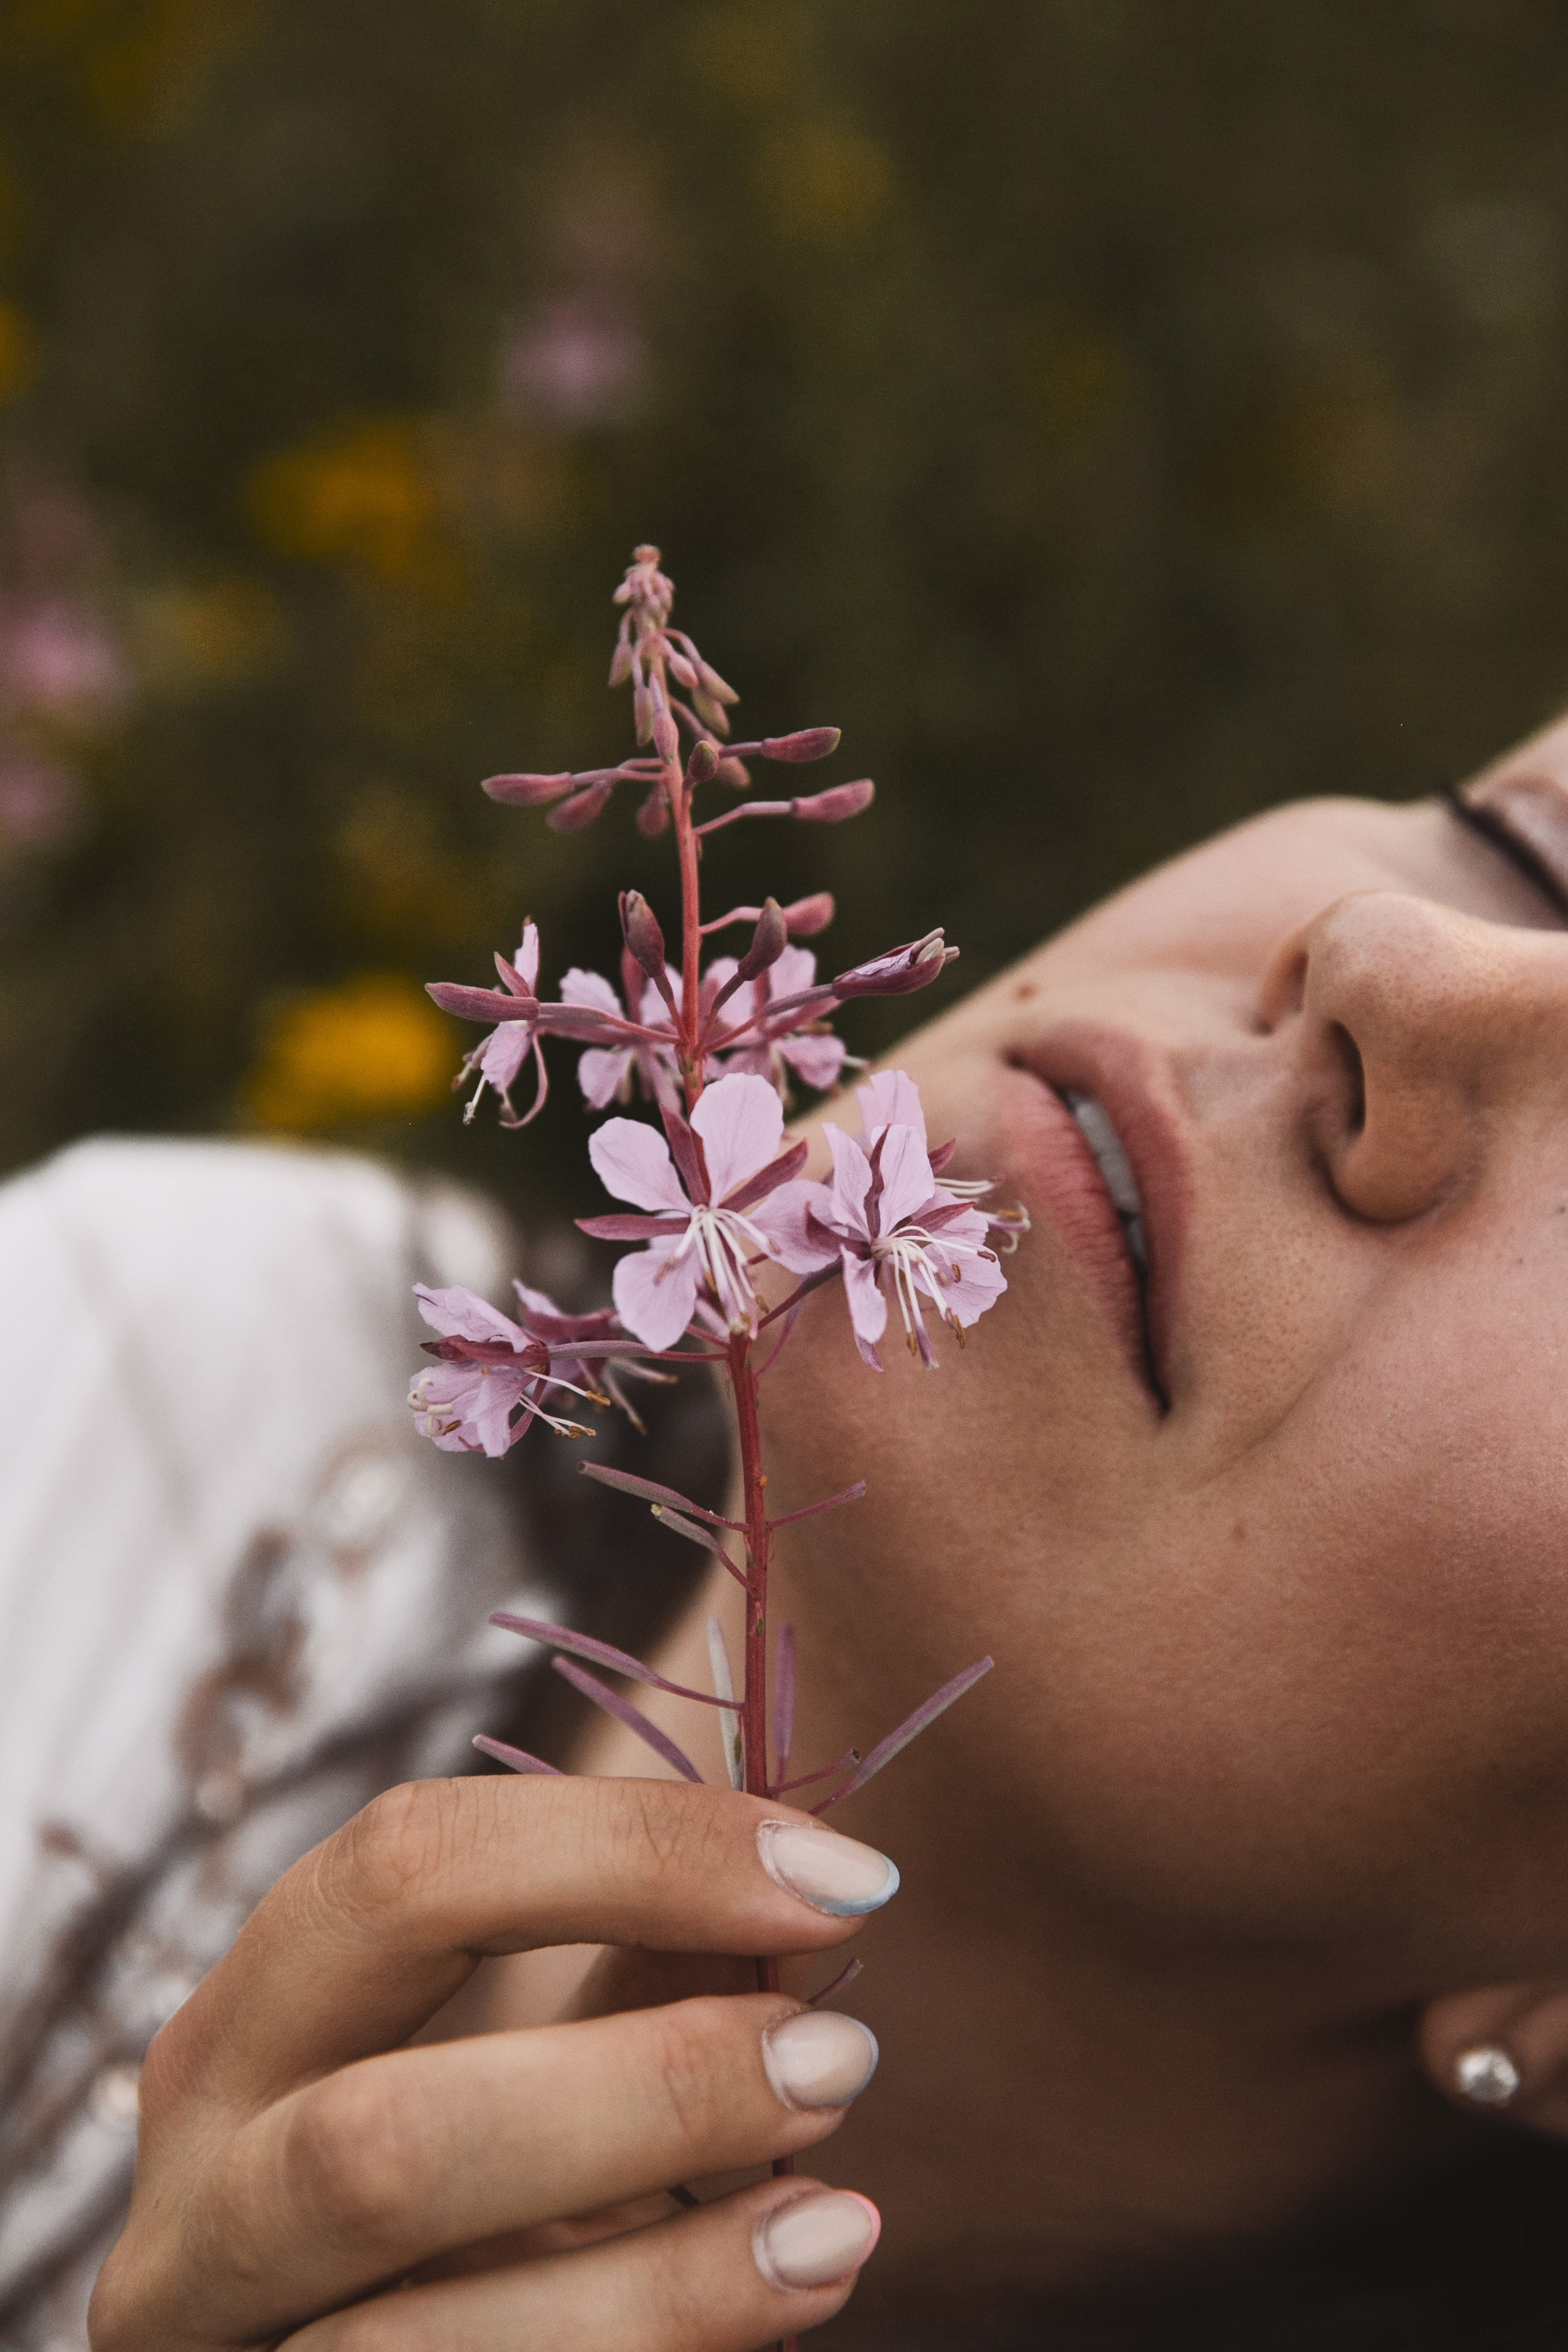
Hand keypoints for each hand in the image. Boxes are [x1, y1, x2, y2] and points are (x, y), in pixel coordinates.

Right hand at [89, 1774, 895, 2350]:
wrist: (434, 2341)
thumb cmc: (500, 2192)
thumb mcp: (538, 2057)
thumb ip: (641, 1961)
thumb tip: (814, 1875)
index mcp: (248, 2032)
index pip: (407, 1869)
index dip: (637, 1849)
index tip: (845, 1876)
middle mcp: (196, 2210)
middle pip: (380, 2139)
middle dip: (644, 2094)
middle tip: (843, 2058)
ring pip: (405, 2348)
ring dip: (665, 2283)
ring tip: (838, 2219)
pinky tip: (792, 2295)